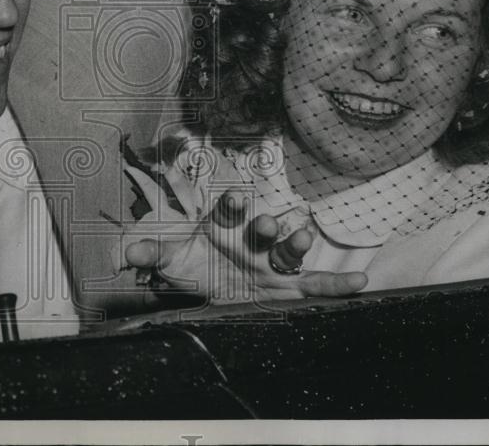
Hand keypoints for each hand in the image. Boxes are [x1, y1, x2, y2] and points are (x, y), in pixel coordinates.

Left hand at [126, 187, 366, 302]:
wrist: (210, 291)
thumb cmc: (194, 266)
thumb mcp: (171, 260)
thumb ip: (154, 252)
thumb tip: (127, 251)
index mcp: (225, 226)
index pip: (229, 210)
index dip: (232, 205)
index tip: (232, 197)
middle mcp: (252, 239)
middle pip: (262, 229)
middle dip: (265, 226)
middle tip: (266, 224)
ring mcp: (272, 262)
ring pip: (289, 250)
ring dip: (296, 243)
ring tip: (301, 239)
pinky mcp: (289, 286)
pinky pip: (316, 285)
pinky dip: (338, 285)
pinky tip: (361, 283)